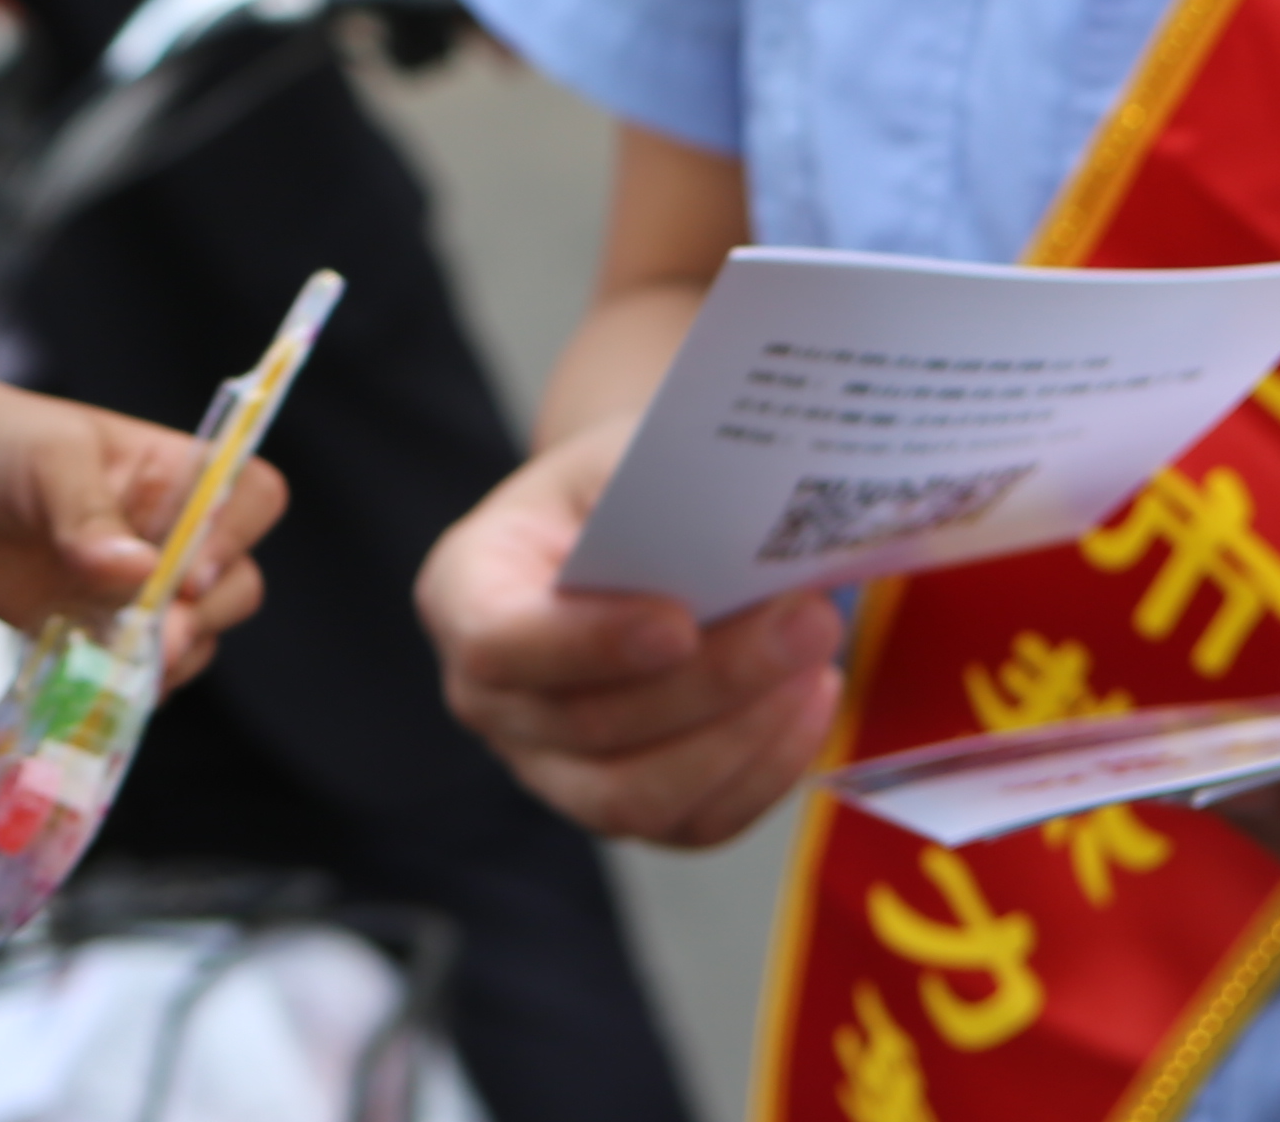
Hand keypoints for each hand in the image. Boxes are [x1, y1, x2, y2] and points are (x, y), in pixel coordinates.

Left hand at [0, 368, 281, 681]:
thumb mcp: (46, 460)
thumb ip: (87, 512)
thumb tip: (135, 569)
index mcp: (172, 474)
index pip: (247, 497)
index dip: (235, 536)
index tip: (188, 573)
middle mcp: (167, 535)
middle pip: (234, 583)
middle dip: (203, 617)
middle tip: (155, 637)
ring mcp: (134, 590)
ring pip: (193, 639)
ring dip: (165, 659)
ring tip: (114, 661)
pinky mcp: (96, 632)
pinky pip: (135, 673)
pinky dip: (123, 686)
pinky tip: (90, 682)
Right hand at [417, 421, 844, 845]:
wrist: (629, 527)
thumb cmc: (620, 487)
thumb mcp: (622, 457)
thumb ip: (662, 492)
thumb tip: (749, 529)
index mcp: (465, 592)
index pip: (498, 643)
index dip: (588, 644)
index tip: (680, 624)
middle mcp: (487, 698)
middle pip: (586, 724)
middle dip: (710, 681)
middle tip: (807, 619)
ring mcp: (547, 766)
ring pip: (636, 797)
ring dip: (741, 736)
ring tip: (815, 664)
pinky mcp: (621, 806)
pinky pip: (692, 823)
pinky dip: (762, 771)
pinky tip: (810, 700)